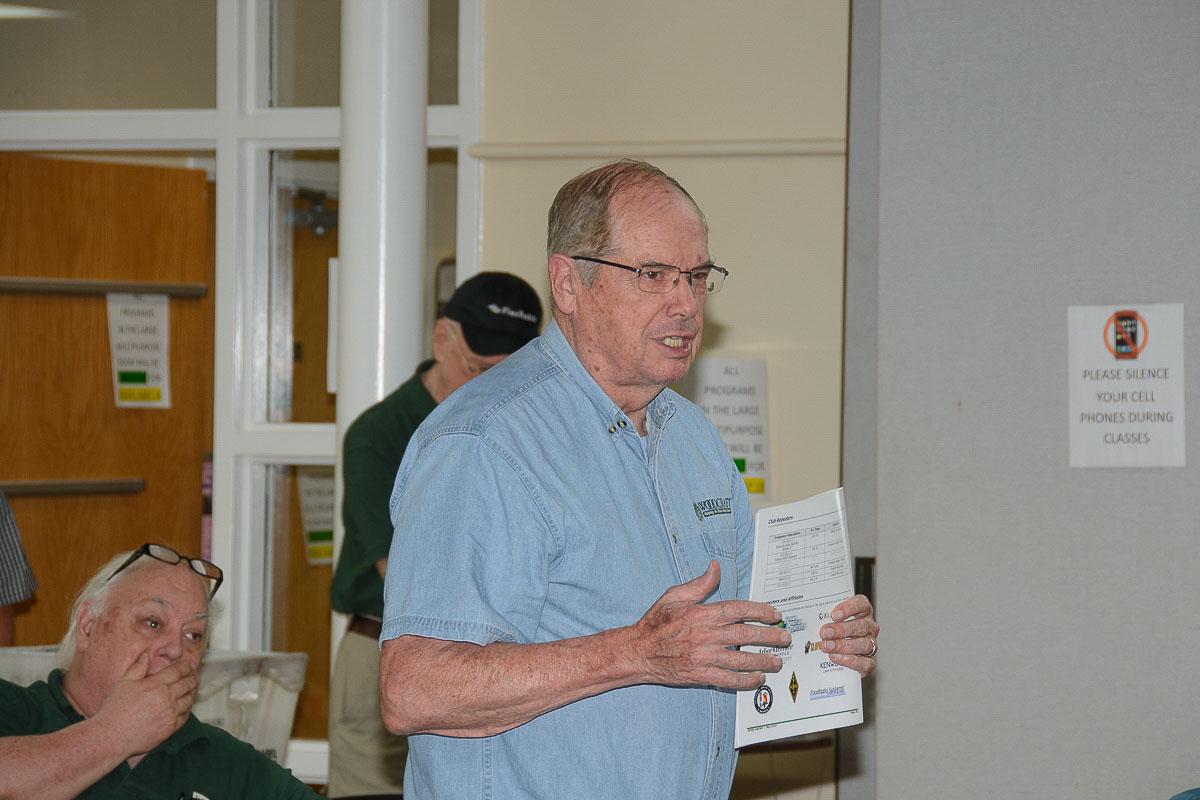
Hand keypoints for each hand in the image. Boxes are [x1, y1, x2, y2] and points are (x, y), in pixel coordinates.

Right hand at [90, 655, 198, 757]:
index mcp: (156, 685)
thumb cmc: (114, 710)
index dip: (185, 667)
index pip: (176, 672)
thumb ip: (137, 668)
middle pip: (186, 685)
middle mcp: (166, 698)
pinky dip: (187, 710)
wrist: (111, 737)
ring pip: (188, 700)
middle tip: (195, 676)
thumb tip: (146, 656)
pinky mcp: (170, 728)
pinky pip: (184, 717)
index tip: (190, 665)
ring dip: (192, 693)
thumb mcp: (123, 684)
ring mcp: (170, 714)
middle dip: (192, 678)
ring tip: (193, 690)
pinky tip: (186, 708)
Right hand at [629, 560, 789, 689]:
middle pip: (746, 634)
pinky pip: (728, 680)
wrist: (638, 651)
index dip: (760, 611)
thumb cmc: (655, 623)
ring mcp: (704, 657)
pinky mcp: (701, 675)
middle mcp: (706, 635)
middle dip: (769, 636)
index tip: (774, 614)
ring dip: (763, 660)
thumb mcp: (674, 596)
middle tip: (785, 637)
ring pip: (741, 659)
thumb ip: (699, 583)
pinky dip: (745, 681)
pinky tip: (757, 679)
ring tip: (777, 661)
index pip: (739, 609)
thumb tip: (715, 567)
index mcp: (702, 614)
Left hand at [819, 594, 878, 676]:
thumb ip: (823, 615)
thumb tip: (809, 614)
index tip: (834, 615)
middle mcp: (869, 627)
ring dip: (843, 646)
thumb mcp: (828, 619)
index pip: (861, 604)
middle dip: (841, 630)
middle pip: (861, 626)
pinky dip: (850, 661)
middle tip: (824, 632)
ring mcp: (871, 645)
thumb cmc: (833, 630)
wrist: (840, 654)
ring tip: (826, 646)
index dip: (849, 608)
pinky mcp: (869, 662)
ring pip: (864, 645)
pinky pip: (865, 663)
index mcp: (862, 612)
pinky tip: (835, 657)